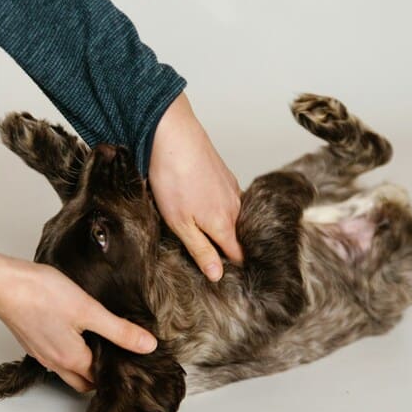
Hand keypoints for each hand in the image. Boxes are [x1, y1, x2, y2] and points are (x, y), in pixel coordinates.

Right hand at [0, 249, 157, 391]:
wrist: (5, 284)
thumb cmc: (43, 294)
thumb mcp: (89, 310)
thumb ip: (119, 330)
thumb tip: (147, 346)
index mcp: (72, 360)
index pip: (101, 379)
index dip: (117, 371)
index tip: (130, 360)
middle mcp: (55, 363)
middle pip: (84, 381)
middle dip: (100, 374)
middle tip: (117, 355)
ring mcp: (40, 353)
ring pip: (68, 369)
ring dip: (83, 363)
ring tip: (98, 341)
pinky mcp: (31, 341)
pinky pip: (54, 355)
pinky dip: (67, 351)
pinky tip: (73, 330)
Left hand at [149, 92, 242, 280]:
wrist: (174, 136)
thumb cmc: (173, 179)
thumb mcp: (180, 224)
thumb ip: (201, 250)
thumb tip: (217, 275)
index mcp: (224, 224)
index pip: (239, 255)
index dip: (233, 267)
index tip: (225, 275)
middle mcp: (234, 207)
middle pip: (237, 236)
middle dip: (227, 247)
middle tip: (207, 253)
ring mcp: (232, 189)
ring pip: (233, 216)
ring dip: (221, 225)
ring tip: (202, 227)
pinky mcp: (225, 175)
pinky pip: (227, 198)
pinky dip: (218, 206)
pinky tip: (200, 202)